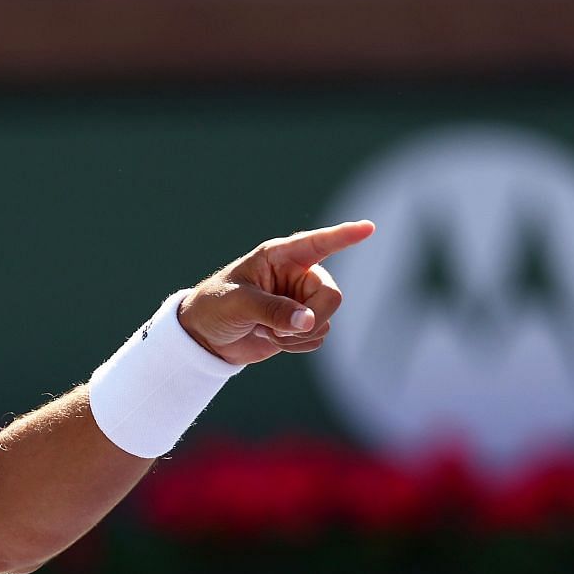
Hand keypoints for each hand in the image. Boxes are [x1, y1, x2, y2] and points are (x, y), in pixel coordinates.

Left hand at [177, 221, 374, 365]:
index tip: (368, 228)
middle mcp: (297, 275)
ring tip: (266, 331)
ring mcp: (302, 300)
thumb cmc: (214, 307)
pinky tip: (273, 339)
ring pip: (325, 320)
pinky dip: (297, 345)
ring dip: (297, 336)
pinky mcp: (302, 323)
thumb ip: (273, 311)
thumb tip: (309, 322)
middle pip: (332, 296)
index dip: (344, 236)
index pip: (318, 243)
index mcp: (280, 256)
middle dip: (311, 319)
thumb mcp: (238, 304)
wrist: (205, 338)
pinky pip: (318, 336)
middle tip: (279, 331)